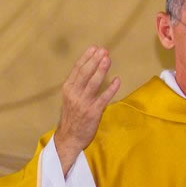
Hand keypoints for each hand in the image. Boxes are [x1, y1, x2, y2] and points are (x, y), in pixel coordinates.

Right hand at [54, 46, 120, 174]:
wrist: (69, 137)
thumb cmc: (72, 117)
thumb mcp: (70, 99)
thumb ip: (78, 86)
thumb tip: (90, 70)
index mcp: (68, 89)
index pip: (77, 70)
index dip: (87, 58)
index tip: (94, 48)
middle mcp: (74, 94)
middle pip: (85, 73)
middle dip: (95, 60)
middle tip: (104, 51)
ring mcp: (83, 103)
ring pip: (93, 83)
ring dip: (101, 70)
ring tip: (108, 59)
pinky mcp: (93, 112)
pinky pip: (104, 98)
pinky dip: (111, 89)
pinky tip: (117, 80)